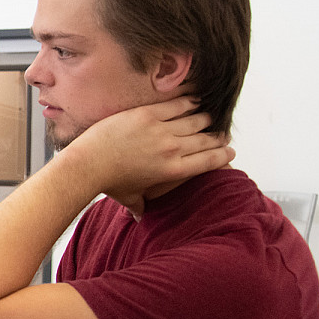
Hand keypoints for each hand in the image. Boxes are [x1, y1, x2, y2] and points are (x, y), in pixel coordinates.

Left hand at [64, 97, 233, 202]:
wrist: (88, 165)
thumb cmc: (109, 184)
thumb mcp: (130, 199)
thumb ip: (140, 207)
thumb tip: (138, 219)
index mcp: (174, 171)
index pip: (209, 161)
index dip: (224, 155)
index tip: (230, 151)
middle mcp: (173, 150)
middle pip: (206, 139)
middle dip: (218, 137)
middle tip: (223, 134)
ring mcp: (161, 130)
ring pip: (195, 120)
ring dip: (205, 117)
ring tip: (210, 116)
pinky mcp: (148, 115)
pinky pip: (177, 105)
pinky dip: (189, 101)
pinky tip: (195, 98)